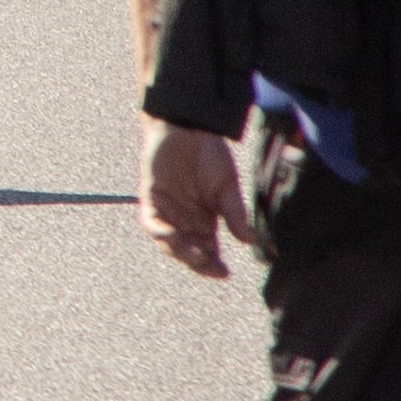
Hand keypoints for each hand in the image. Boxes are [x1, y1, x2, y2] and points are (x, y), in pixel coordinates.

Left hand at [141, 126, 258, 280]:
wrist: (188, 127)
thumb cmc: (210, 155)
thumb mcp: (227, 186)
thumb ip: (235, 213)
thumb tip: (250, 240)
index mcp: (205, 222)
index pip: (207, 252)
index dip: (213, 265)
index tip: (224, 273)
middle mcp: (185, 221)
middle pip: (188, 252)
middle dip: (198, 263)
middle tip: (210, 267)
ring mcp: (167, 211)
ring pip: (169, 242)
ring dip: (180, 251)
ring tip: (195, 256)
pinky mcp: (150, 199)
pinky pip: (151, 222)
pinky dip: (159, 232)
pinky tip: (171, 235)